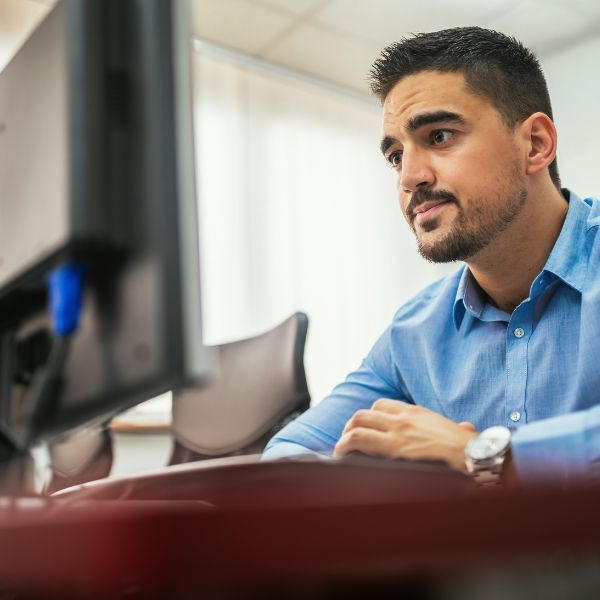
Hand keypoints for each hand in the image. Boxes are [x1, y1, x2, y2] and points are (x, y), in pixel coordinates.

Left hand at [333, 399, 477, 470]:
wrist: (474, 456)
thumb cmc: (471, 448)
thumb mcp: (460, 430)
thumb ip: (458, 427)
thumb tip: (467, 428)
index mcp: (415, 412)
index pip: (381, 405)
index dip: (370, 417)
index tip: (366, 429)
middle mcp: (402, 418)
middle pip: (364, 414)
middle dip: (352, 426)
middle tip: (348, 441)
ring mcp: (395, 432)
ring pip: (356, 425)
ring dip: (344, 437)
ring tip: (340, 451)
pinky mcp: (392, 450)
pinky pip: (358, 442)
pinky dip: (345, 448)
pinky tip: (343, 458)